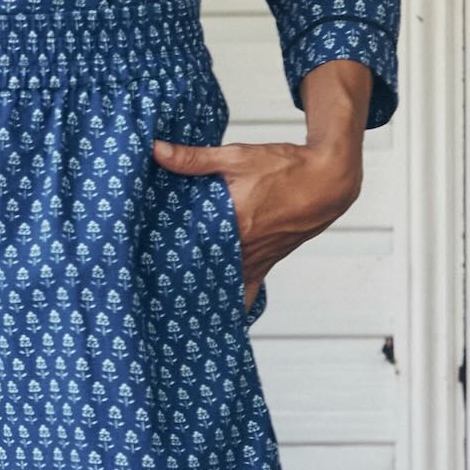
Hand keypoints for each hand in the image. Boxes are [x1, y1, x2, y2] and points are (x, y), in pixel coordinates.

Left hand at [149, 137, 363, 313]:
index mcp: (233, 224)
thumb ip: (195, 158)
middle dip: (178, 278)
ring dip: (201, 292)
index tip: (142, 266)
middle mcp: (243, 249)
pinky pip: (245, 294)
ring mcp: (254, 261)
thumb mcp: (237, 157)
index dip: (166, 258)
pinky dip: (231, 305)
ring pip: (221, 287)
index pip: (190, 249)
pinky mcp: (265, 265)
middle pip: (202, 272)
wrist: (326, 181)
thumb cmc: (284, 168)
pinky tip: (215, 318)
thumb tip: (157, 150)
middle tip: (150, 288)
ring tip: (172, 303)